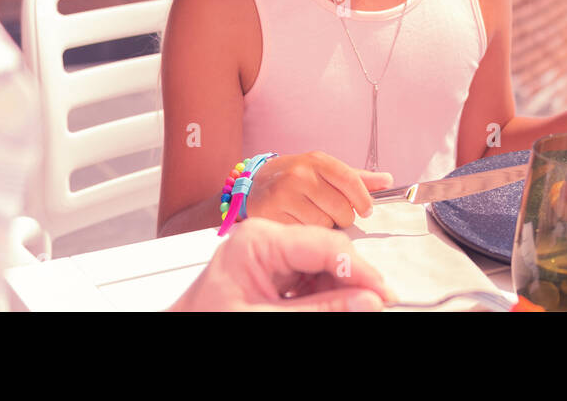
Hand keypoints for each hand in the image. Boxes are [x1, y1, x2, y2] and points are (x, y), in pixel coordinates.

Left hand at [171, 219, 392, 310]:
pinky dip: (325, 298)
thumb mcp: (267, 318)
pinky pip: (311, 280)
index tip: (383, 294)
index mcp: (258, 240)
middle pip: (327, 253)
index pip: (324, 244)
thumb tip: (366, 300)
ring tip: (353, 308)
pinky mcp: (274, 272)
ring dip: (341, 292)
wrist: (183, 328)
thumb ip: (320, 311)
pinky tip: (333, 307)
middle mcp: (266, 239)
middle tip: (376, 306)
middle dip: (352, 282)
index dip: (360, 270)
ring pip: (324, 268)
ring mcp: (271, 254)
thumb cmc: (206, 320)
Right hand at [246, 151, 393, 227]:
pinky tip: (298, 221)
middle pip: (340, 208)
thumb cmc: (296, 177)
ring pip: (324, 224)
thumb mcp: (325, 171)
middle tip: (330, 212)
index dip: (363, 199)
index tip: (366, 210)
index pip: (350, 180)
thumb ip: (356, 177)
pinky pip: (304, 233)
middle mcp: (300, 175)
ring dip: (324, 225)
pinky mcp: (272, 215)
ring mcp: (284, 195)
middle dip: (342, 216)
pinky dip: (306, 232)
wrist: (256, 183)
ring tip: (311, 214)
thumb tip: (388, 180)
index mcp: (317, 161)